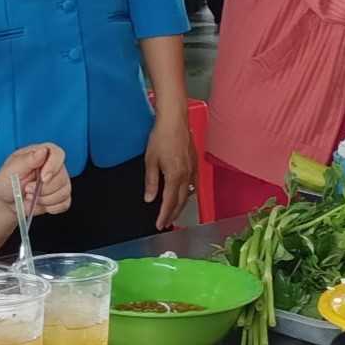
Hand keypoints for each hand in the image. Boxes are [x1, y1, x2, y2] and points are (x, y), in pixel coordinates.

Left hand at [0, 143, 70, 216]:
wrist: (7, 199)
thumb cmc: (7, 181)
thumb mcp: (12, 169)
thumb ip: (28, 159)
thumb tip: (43, 151)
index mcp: (42, 154)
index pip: (58, 154)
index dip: (53, 166)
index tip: (43, 178)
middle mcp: (54, 166)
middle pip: (62, 177)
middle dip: (44, 189)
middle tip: (27, 190)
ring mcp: (60, 182)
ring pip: (64, 192)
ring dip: (45, 199)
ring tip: (30, 197)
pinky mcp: (62, 197)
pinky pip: (64, 204)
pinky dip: (51, 207)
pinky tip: (39, 204)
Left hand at [143, 112, 196, 229]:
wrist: (175, 119)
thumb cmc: (161, 137)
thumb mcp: (150, 160)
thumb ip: (151, 182)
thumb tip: (149, 198)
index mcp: (175, 176)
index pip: (169, 202)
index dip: (164, 216)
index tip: (159, 225)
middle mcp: (186, 175)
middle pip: (180, 201)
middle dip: (173, 215)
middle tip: (166, 224)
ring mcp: (193, 169)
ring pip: (188, 194)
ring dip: (180, 205)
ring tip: (173, 213)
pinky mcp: (195, 163)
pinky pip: (193, 184)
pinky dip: (187, 193)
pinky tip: (183, 194)